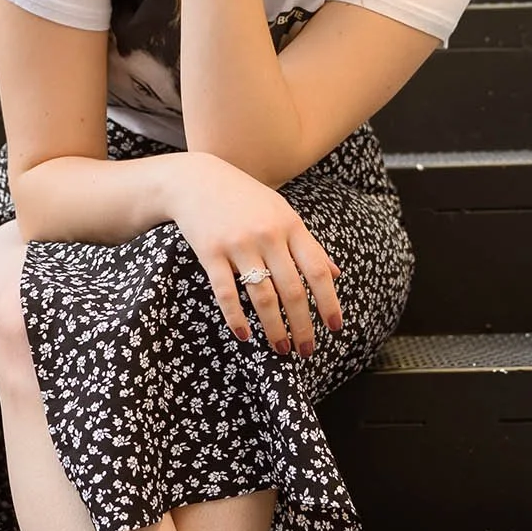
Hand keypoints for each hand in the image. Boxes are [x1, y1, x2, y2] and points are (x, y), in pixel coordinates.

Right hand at [169, 152, 342, 356]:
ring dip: (274, 328)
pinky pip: (226, 292)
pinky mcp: (210, 252)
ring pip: (262, 296)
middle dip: (302, 325)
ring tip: (282, 349)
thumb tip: (336, 273)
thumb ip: (309, 244)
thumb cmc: (244, 199)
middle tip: (307, 350)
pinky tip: (245, 336)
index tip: (335, 328)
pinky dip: (236, 318)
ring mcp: (238, 244)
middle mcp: (268, 235)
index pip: (317, 271)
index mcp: (291, 225)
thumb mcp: (282, 213)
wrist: (195, 180)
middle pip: (292, 290)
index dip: (329, 302)